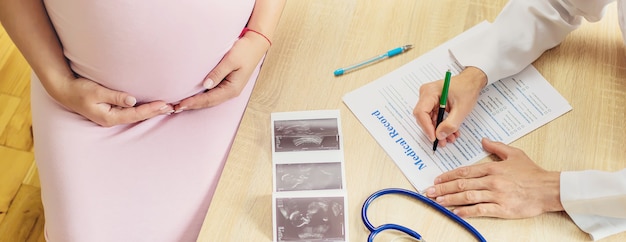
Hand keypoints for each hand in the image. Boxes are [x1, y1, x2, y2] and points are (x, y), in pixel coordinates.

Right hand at [52, 76, 173, 126]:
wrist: (65, 91)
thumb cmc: (79, 90)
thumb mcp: (96, 92)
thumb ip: (115, 96)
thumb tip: (132, 100)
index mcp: (109, 117)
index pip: (135, 114)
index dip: (150, 110)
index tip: (163, 104)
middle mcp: (112, 119)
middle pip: (138, 116)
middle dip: (155, 112)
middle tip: (171, 107)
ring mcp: (112, 116)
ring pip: (136, 115)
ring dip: (151, 111)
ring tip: (166, 107)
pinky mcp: (111, 111)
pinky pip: (131, 112)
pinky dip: (142, 109)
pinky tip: (151, 107)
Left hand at [174, 31, 269, 111]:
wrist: (255, 45)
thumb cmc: (245, 51)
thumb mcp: (231, 60)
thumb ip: (218, 73)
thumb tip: (206, 84)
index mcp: (232, 89)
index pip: (209, 99)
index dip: (194, 102)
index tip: (180, 104)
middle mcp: (230, 92)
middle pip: (208, 103)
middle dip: (192, 105)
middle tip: (175, 108)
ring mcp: (228, 89)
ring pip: (209, 100)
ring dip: (195, 103)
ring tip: (180, 105)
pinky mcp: (226, 84)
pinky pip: (211, 94)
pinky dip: (201, 97)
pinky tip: (192, 97)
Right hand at [413, 67, 486, 146]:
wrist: (472, 82)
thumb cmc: (467, 90)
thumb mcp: (461, 109)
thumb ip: (450, 124)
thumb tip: (439, 136)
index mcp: (430, 92)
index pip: (421, 112)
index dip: (426, 127)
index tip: (434, 137)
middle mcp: (426, 95)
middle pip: (423, 117)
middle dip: (433, 130)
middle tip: (442, 141)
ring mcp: (428, 99)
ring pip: (428, 119)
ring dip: (438, 130)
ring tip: (450, 138)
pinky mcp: (432, 103)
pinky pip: (433, 117)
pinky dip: (441, 125)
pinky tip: (450, 132)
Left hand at [425, 138, 562, 217]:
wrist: (549, 189)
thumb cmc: (533, 173)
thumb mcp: (515, 154)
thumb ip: (497, 146)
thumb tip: (483, 140)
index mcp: (492, 168)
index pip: (465, 171)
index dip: (448, 175)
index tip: (437, 179)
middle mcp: (492, 181)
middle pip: (462, 184)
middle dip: (443, 188)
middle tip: (430, 191)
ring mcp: (497, 195)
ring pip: (468, 196)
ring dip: (451, 199)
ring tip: (438, 201)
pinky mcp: (503, 208)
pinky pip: (481, 210)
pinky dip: (467, 211)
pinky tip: (457, 212)